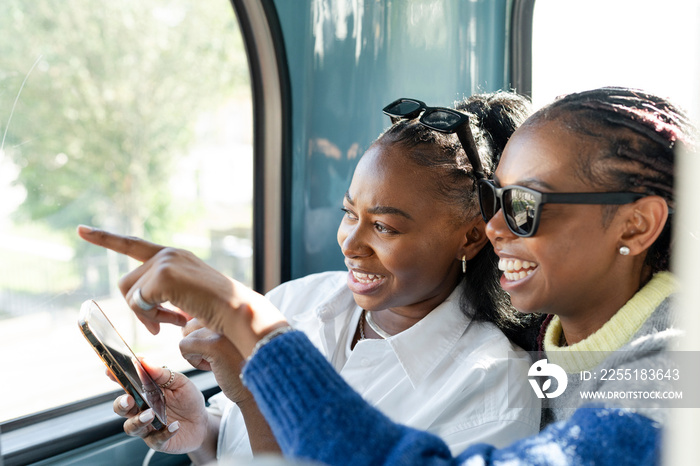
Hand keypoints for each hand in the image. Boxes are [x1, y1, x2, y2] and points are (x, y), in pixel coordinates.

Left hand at [77, 226, 286, 355]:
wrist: (238, 311)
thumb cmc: (217, 311)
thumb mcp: (186, 299)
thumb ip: (163, 296)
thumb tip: (140, 306)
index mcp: (174, 256)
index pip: (133, 245)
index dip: (105, 238)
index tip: (81, 230)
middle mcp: (168, 253)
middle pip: (127, 283)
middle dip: (139, 309)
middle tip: (161, 326)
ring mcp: (166, 262)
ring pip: (131, 294)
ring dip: (146, 315)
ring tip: (170, 324)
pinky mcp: (164, 275)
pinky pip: (139, 303)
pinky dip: (152, 317)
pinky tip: (175, 320)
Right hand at [113, 363, 208, 453]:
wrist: (202, 422)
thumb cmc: (188, 400)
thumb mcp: (180, 382)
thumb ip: (163, 374)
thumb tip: (145, 362)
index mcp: (144, 392)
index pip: (125, 384)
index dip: (115, 377)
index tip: (110, 371)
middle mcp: (141, 410)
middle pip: (122, 408)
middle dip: (121, 404)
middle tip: (129, 399)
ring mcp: (148, 426)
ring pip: (131, 427)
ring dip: (138, 421)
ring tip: (151, 414)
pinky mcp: (158, 441)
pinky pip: (156, 440)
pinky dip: (165, 433)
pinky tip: (175, 426)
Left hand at [180, 318, 251, 403]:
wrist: (256, 389)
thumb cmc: (241, 365)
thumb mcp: (230, 339)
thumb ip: (214, 325)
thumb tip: (184, 324)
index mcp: (234, 311)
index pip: (202, 314)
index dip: (204, 336)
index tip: (222, 348)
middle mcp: (230, 315)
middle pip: (192, 324)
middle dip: (198, 343)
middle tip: (220, 356)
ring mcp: (223, 329)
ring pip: (187, 335)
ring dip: (197, 353)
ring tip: (219, 361)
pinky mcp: (215, 345)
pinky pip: (184, 346)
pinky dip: (192, 360)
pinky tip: (213, 367)